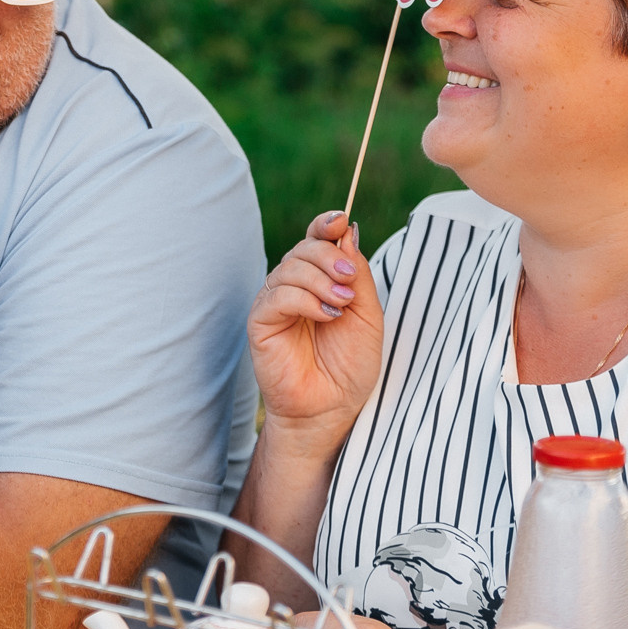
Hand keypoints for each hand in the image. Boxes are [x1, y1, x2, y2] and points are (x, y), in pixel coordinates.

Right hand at [246, 211, 382, 457]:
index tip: (340, 220)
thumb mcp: (367, 314)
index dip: (325, 224)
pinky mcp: (261, 323)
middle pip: (303, 248)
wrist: (333, 408)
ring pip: (289, 268)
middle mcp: (294, 286)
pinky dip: (304, 300)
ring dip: (320, 280)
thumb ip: (357, 274)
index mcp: (319, 279)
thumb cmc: (350, 365)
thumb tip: (346, 231)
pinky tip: (325, 315)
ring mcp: (275, 303)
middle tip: (349, 279)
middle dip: (328, 256)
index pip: (315, 239)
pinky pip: (277, 296)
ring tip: (340, 305)